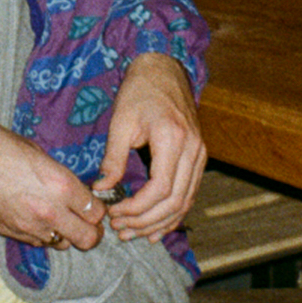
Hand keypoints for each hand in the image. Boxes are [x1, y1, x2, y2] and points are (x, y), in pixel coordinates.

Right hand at [0, 111, 107, 250]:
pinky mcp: (10, 235)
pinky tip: (33, 217)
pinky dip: (42, 234)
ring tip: (56, 217)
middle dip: (91, 229)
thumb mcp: (34, 151)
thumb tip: (71, 189)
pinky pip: (38, 242)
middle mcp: (48, 211)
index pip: (97, 211)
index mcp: (59, 184)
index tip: (92, 202)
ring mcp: (28, 227)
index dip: (98, 207)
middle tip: (85, 218)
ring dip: (65, 232)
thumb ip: (58, 175)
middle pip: (89, 238)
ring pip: (63, 244)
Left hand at [98, 54, 205, 240]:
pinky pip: (189, 193)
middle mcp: (193, 150)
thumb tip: (101, 189)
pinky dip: (173, 213)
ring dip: (160, 222)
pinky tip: (156, 227)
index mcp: (173, 139)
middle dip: (146, 221)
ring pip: (185, 201)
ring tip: (134, 233)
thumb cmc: (140, 91)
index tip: (115, 214)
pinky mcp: (198, 156)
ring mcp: (200, 154)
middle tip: (121, 229)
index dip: (137, 209)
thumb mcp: (120, 122)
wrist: (164, 69)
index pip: (160, 189)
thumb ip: (113, 158)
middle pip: (175, 201)